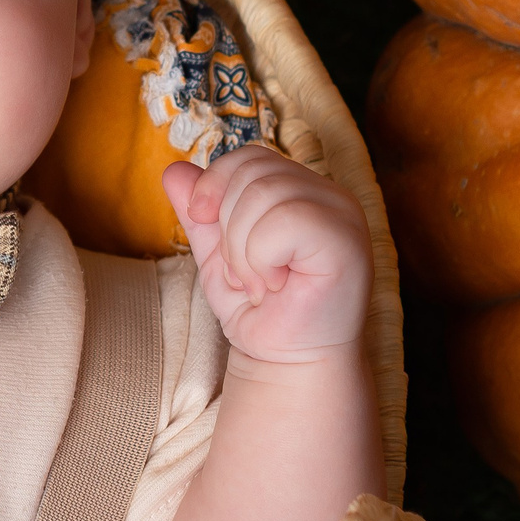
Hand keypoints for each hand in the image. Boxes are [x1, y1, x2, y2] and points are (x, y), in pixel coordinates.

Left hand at [162, 145, 368, 364]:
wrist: (285, 363)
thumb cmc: (258, 311)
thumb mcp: (217, 253)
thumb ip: (200, 212)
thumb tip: (173, 170)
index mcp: (304, 191)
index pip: (250, 157)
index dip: (215, 185)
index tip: (207, 227)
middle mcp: (330, 195)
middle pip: (252, 172)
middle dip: (228, 228)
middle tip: (244, 273)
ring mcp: (343, 216)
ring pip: (264, 195)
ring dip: (243, 251)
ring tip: (259, 283)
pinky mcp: (347, 241)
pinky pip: (284, 221)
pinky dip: (261, 259)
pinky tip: (275, 285)